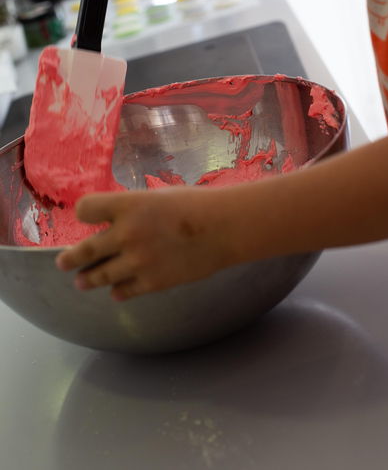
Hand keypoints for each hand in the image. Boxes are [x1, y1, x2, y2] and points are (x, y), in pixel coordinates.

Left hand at [55, 187, 233, 300]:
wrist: (224, 228)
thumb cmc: (195, 204)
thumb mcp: (157, 196)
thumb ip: (133, 210)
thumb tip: (115, 222)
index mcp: (129, 205)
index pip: (86, 209)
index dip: (84, 214)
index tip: (87, 218)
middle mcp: (127, 233)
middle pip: (85, 250)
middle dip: (71, 259)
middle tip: (63, 263)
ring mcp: (138, 260)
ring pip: (100, 276)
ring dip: (88, 280)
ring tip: (82, 282)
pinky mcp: (152, 282)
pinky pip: (124, 291)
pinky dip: (118, 291)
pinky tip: (116, 291)